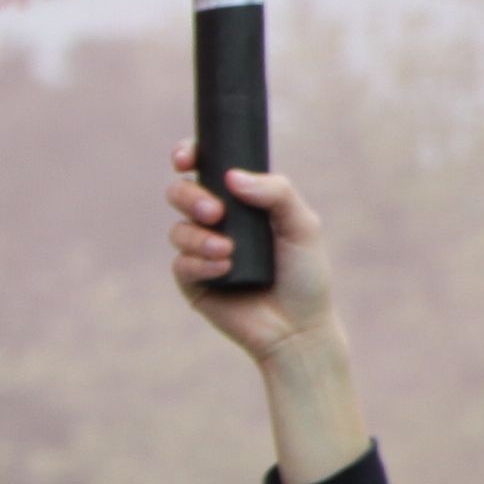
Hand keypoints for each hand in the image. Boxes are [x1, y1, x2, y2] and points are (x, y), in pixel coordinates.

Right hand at [166, 146, 368, 483]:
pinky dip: (200, 263)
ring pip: (177, 228)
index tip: (186, 158)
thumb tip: (232, 177)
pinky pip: (180, 262)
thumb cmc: (306, 275)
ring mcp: (200, 251)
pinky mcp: (191, 281)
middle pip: (180, 192)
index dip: (190, 155)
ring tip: (227, 252)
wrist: (298, 327)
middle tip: (214, 212)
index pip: (207, 169)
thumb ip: (277, 193)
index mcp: (241, 203)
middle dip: (189, 196)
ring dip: (198, 236)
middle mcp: (217, 223)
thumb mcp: (303, 226)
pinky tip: (225, 271)